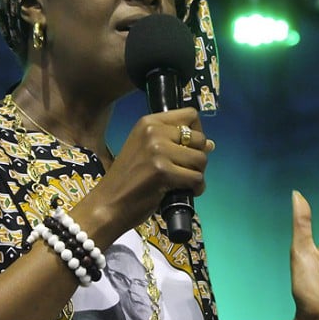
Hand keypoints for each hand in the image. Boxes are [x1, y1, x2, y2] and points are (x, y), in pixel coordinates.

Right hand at [75, 107, 213, 239]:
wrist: (108, 204)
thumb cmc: (126, 180)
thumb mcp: (146, 151)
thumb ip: (174, 143)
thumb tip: (210, 144)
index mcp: (148, 122)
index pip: (190, 115)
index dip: (197, 132)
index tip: (189, 148)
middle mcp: (153, 131)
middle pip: (200, 138)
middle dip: (198, 158)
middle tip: (184, 171)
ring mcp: (158, 150)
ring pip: (201, 159)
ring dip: (197, 175)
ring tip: (182, 183)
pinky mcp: (163, 171)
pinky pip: (197, 179)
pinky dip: (196, 189)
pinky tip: (182, 193)